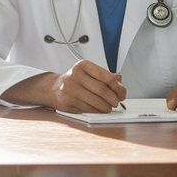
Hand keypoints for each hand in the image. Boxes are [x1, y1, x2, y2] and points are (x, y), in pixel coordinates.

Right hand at [4, 60, 125, 112]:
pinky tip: (100, 109)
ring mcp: (71, 89)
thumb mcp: (89, 74)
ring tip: (109, 106)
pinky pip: (89, 109)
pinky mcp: (68, 102)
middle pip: (103, 90)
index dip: (118, 87)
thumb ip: (105, 76)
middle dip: (114, 98)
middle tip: (117, 101)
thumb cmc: (75, 81)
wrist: (54, 89)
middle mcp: (75, 75)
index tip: (122, 92)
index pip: (107, 77)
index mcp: (83, 66)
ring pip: (97, 101)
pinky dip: (98, 111)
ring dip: (107, 107)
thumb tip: (120, 80)